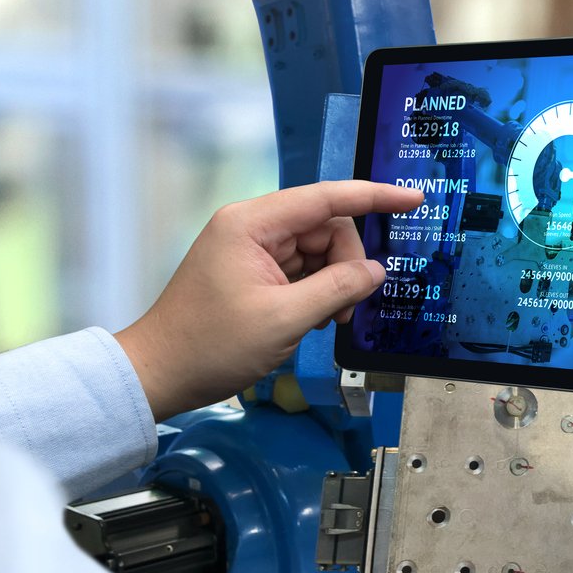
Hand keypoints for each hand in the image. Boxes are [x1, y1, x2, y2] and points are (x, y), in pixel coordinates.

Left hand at [116, 180, 423, 418]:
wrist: (158, 375)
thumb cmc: (210, 346)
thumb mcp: (285, 319)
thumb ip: (338, 289)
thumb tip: (375, 272)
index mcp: (252, 224)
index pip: (327, 198)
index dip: (375, 197)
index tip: (413, 199)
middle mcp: (251, 227)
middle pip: (325, 228)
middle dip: (346, 264)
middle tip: (344, 309)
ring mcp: (249, 249)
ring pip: (316, 251)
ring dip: (331, 283)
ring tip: (323, 321)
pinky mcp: (250, 271)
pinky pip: (300, 269)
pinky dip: (315, 291)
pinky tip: (311, 318)